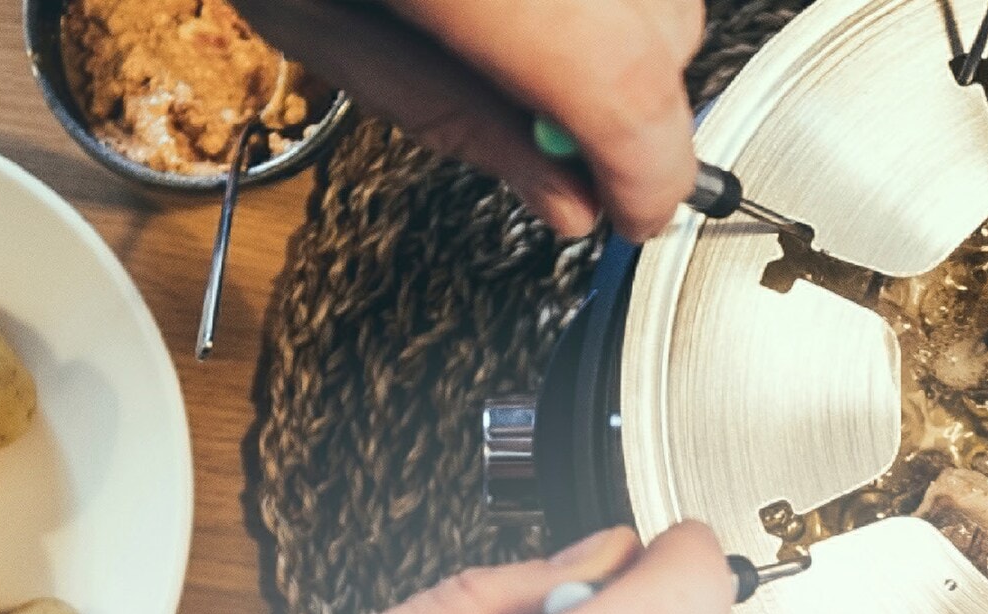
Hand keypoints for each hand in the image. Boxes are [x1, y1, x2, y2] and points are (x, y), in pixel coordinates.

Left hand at [229, 0, 702, 238]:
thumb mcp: (321, 25)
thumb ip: (455, 117)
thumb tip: (563, 198)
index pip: (621, 80)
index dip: (647, 173)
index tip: (631, 214)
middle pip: (665, 27)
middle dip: (632, 107)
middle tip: (561, 142)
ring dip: (623, 31)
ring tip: (520, 38)